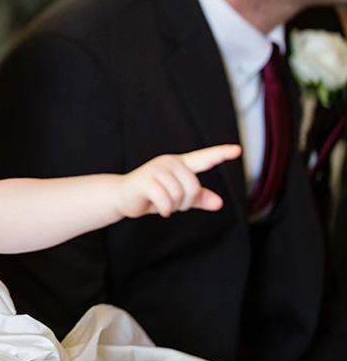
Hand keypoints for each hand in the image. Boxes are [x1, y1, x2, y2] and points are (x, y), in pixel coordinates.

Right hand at [116, 144, 241, 218]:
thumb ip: (198, 198)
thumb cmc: (152, 195)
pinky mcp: (144, 180)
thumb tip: (219, 203)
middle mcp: (169, 163)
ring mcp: (156, 169)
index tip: (237, 150)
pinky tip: (160, 209)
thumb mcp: (178, 197)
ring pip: (179, 194)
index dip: (221, 154)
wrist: (122, 197)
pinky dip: (165, 209)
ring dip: (174, 207)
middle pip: (192, 186)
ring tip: (165, 205)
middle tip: (174, 205)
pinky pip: (165, 199)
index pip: (204, 158)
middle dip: (186, 202)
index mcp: (180, 164)